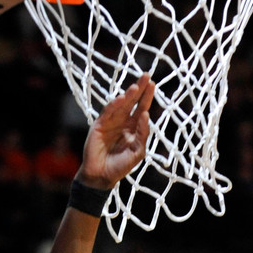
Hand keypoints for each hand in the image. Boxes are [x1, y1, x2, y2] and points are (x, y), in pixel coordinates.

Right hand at [78, 74, 154, 189]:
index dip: (147, 97)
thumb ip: (143, 134)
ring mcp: (111, 122)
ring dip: (128, 95)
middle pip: (132, 102)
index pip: (141, 109)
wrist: (102, 176)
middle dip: (139, 89)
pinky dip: (114, 105)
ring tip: (136, 87)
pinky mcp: (99, 125)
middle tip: (146, 76)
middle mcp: (122, 122)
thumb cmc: (120, 166)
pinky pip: (107, 112)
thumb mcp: (137, 152)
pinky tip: (122, 98)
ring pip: (121, 105)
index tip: (153, 84)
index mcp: (133, 128)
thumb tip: (146, 115)